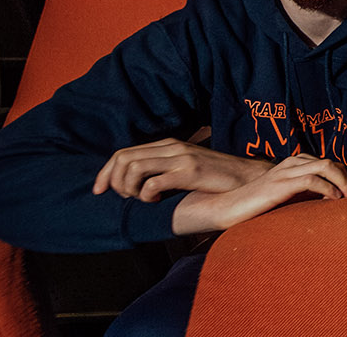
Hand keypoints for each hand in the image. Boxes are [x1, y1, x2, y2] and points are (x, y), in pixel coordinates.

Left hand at [93, 138, 272, 201]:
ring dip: (128, 189)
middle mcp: (172, 147)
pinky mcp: (190, 172)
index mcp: (168, 145)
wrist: (248, 179)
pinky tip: (155, 202)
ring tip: (140, 200)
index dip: (105, 173)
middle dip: (113, 182)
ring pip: (133, 168)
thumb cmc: (216, 180)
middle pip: (123, 159)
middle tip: (123, 199)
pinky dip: (146, 195)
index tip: (98, 191)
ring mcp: (181, 158)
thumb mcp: (186, 168)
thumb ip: (163, 170)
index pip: (123, 153)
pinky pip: (153, 183)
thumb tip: (134, 184)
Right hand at [170, 154, 346, 234]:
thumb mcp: (284, 197)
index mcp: (291, 165)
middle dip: (345, 177)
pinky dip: (328, 189)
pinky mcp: (279, 185)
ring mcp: (284, 173)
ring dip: (342, 181)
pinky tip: (332, 201)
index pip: (325, 162)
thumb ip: (302, 194)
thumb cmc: (255, 206)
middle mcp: (289, 164)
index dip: (342, 175)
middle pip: (329, 161)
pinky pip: (312, 180)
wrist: (227, 208)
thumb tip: (327, 200)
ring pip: (324, 165)